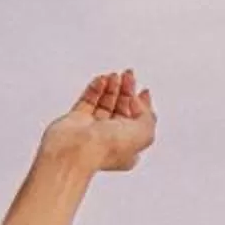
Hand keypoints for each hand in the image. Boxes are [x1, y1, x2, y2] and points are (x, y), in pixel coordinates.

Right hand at [38, 71, 157, 175]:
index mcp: (129, 147)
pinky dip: (95, 89)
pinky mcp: (76, 120)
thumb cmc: (107, 147)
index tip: (143, 91)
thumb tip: (137, 102)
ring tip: (114, 76)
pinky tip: (102, 80)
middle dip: (126, 91)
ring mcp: (93, 129)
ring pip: (105, 103)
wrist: (77, 149)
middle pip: (122, 109)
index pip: (139, 122)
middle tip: (128, 76)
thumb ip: (148, 116)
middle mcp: (111, 139)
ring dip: (111, 87)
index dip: (142, 105)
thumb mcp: (144, 132)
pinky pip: (88, 100)